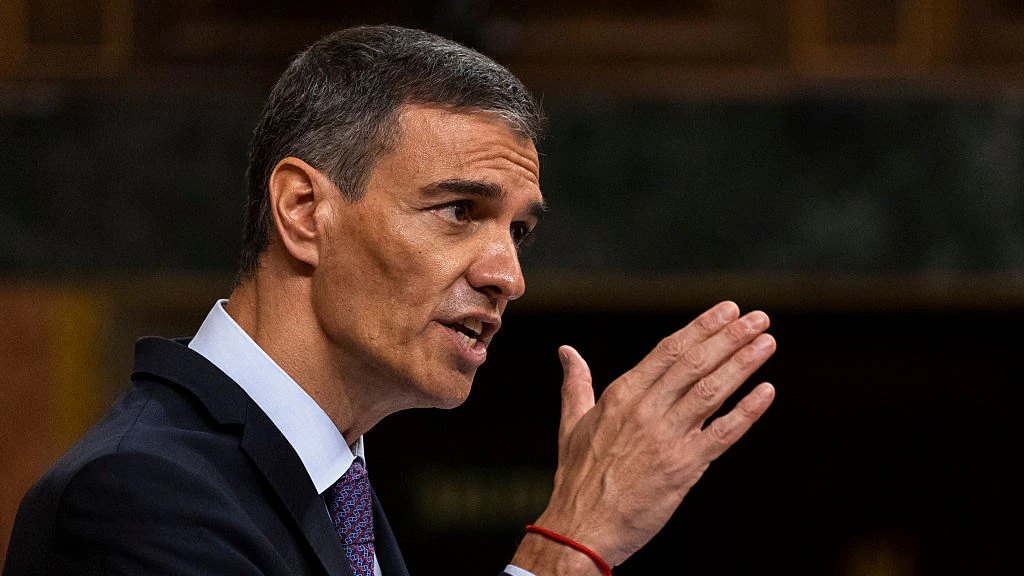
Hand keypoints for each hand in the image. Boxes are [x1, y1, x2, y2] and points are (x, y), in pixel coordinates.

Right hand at [512, 301, 775, 573]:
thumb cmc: (577, 478)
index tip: (728, 310)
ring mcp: (666, 438)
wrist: (582, 527)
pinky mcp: (684, 467)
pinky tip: (767, 391)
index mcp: (621, 395)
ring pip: (711, 391)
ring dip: (743, 363)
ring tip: (767, 342)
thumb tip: (566, 351)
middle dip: (730, 336)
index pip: (669, 350)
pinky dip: (747, 411)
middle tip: (758, 317)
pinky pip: (722, 434)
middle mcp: (646, 410)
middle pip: (695, 363)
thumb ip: (575, 383)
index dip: (702, 327)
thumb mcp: (572, 422)